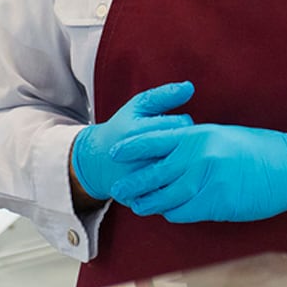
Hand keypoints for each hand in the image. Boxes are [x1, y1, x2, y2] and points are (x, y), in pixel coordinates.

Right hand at [70, 82, 194, 201]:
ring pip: (178, 177)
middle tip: (182, 145)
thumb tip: (190, 87)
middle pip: (181, 152)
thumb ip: (163, 95)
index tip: (179, 127)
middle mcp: (136, 159)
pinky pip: (169, 198)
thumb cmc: (123, 129)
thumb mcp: (138, 107)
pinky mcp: (138, 200)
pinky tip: (179, 183)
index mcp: (136, 132)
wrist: (97, 161)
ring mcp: (137, 182)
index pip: (180, 126)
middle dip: (186, 148)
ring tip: (181, 162)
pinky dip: (178, 192)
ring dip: (186, 170)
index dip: (184, 125)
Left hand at [108, 124, 286, 222]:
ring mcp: (206, 182)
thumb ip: (195, 142)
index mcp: (198, 135)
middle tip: (118, 189)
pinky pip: (183, 212)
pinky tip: (168, 213)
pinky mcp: (215, 204)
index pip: (155, 140)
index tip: (115, 153)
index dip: (132, 147)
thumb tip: (173, 151)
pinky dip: (172, 213)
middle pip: (153, 173)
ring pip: (165, 197)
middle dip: (133, 183)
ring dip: (149, 203)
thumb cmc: (259, 149)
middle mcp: (198, 157)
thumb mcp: (222, 135)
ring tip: (138, 206)